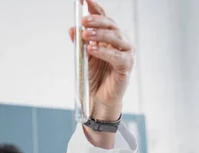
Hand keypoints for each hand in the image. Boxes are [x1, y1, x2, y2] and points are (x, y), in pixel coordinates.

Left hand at [69, 0, 134, 121]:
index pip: (104, 18)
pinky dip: (103, 51)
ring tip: (85, 35)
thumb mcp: (83, 58)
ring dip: (100, 34)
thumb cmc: (94, 78)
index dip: (95, 7)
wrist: (98, 99)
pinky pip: (116, 56)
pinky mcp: (126, 66)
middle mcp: (121, 42)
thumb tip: (72, 28)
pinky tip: (92, 49)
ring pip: (116, 37)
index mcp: (110, 37)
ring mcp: (126, 53)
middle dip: (97, 21)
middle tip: (84, 20)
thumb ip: (80, 44)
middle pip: (111, 25)